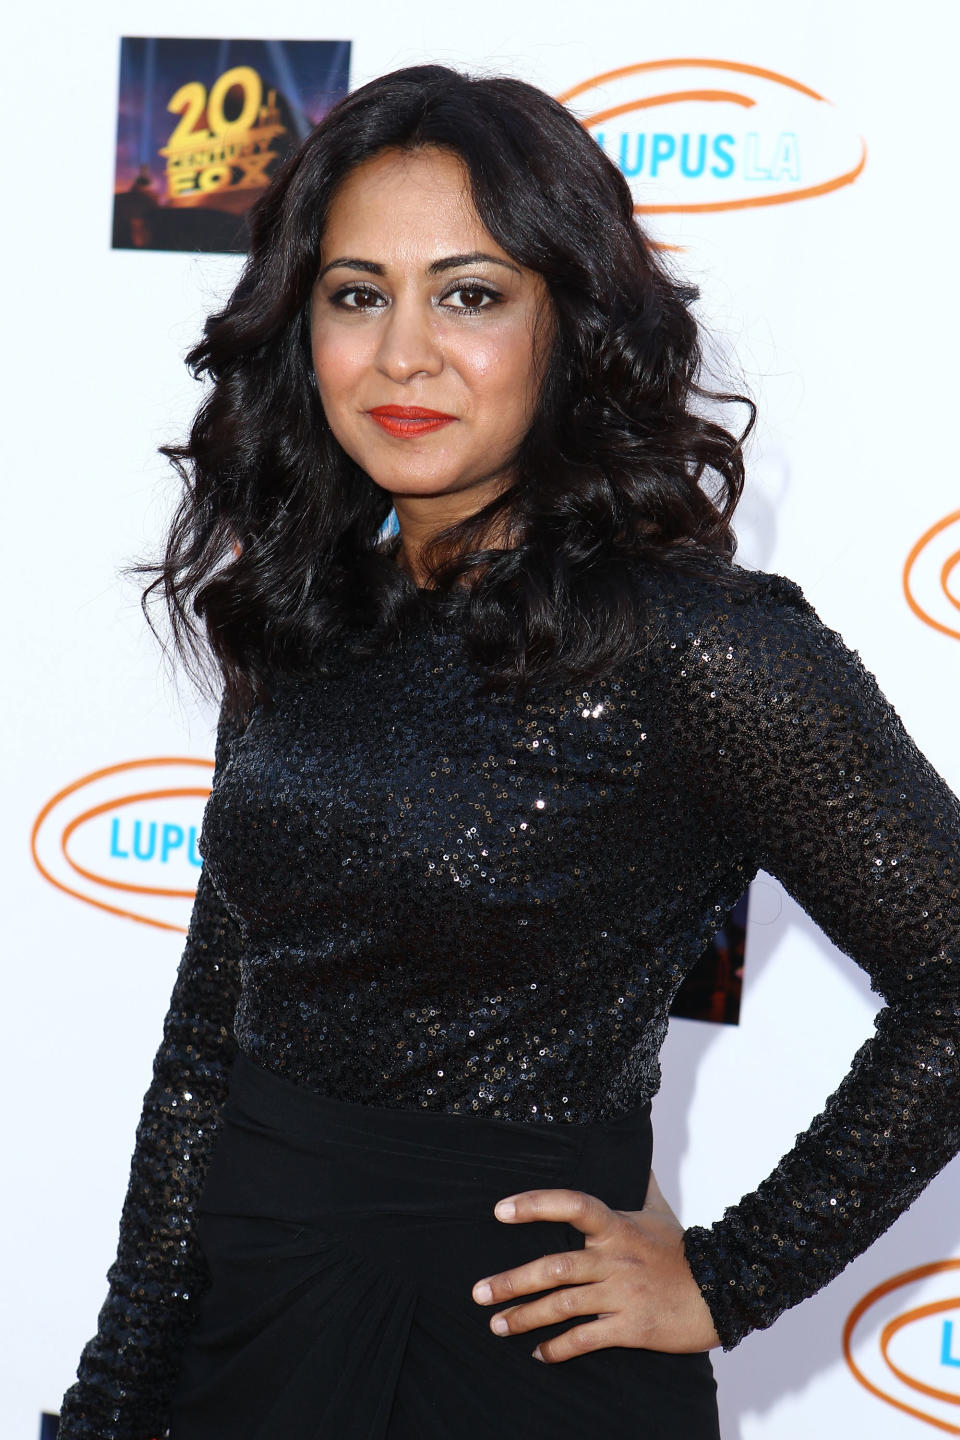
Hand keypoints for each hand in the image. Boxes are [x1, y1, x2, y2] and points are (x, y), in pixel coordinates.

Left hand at [470, 1170, 720, 1362]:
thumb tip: (631, 1150)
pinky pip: (586, 1338)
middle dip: (512, 1282)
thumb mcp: (660, 1211)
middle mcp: (615, 1259)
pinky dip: (559, 1348)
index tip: (499, 1210)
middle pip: (554, 1267)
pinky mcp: (631, 1327)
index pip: (572, 1206)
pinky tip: (539, 1353)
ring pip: (563, 1305)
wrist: (723, 1291)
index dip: (535, 1204)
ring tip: (497, 1325)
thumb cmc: (686, 1250)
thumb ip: (638, 1183)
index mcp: (618, 1226)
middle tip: (479, 1292)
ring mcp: (622, 1294)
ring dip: (525, 1317)